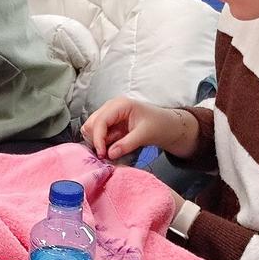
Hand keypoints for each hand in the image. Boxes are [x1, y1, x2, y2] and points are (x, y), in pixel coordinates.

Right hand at [82, 97, 196, 161]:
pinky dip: (103, 144)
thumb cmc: (160, 125)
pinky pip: (99, 136)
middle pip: (91, 124)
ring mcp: (109, 116)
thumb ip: (127, 144)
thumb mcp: (145, 134)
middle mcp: (111, 108)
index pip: (100, 121)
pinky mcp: (110, 125)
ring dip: (99, 143)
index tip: (102, 154)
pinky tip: (114, 148)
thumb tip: (110, 154)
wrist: (168, 126)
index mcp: (120, 105)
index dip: (98, 138)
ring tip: (114, 150)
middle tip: (106, 154)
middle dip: (96, 140)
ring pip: (92, 131)